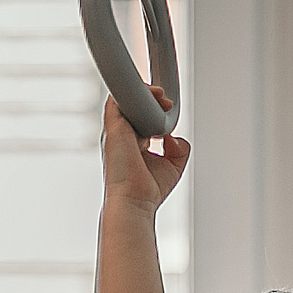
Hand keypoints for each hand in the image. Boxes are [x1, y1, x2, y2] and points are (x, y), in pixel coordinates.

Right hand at [101, 91, 191, 211]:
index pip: (142, 118)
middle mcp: (123, 136)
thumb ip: (179, 149)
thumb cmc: (147, 191)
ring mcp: (116, 131)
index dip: (155, 109)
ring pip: (127, 100)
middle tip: (167, 103)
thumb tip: (176, 137)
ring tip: (162, 98)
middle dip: (152, 98)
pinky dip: (134, 91)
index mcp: (133, 144)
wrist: (134, 201)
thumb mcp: (173, 166)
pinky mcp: (113, 128)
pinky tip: (152, 94)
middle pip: (135, 106)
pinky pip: (118, 99)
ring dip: (145, 93)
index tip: (168, 110)